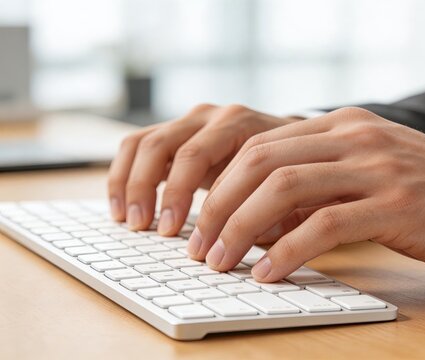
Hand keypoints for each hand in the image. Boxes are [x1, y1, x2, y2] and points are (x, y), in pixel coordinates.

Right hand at [107, 104, 297, 233]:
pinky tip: (122, 208)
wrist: (295, 141)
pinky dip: (124, 176)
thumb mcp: (291, 184)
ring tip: (128, 221)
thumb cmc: (293, 169)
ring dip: (129, 183)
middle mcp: (210, 117)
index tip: (172, 231)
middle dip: (148, 190)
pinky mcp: (177, 134)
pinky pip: (137, 147)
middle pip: (162, 145)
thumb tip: (248, 239)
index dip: (177, 195)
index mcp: (238, 123)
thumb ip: (273, 207)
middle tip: (144, 228)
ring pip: (142, 143)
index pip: (194, 156)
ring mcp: (190, 122)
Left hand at [188, 107, 424, 280]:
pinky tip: (269, 272)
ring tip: (221, 261)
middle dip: (217, 205)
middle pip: (260, 161)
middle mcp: (354, 136)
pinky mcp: (395, 204)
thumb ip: (320, 183)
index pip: (260, 144)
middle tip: (198, 245)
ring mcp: (376, 167)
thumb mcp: (370, 171)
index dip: (219, 183)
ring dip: (240, 228)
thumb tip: (263, 215)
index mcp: (343, 125)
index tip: (199, 220)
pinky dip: (286, 251)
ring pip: (284, 188)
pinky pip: (324, 225)